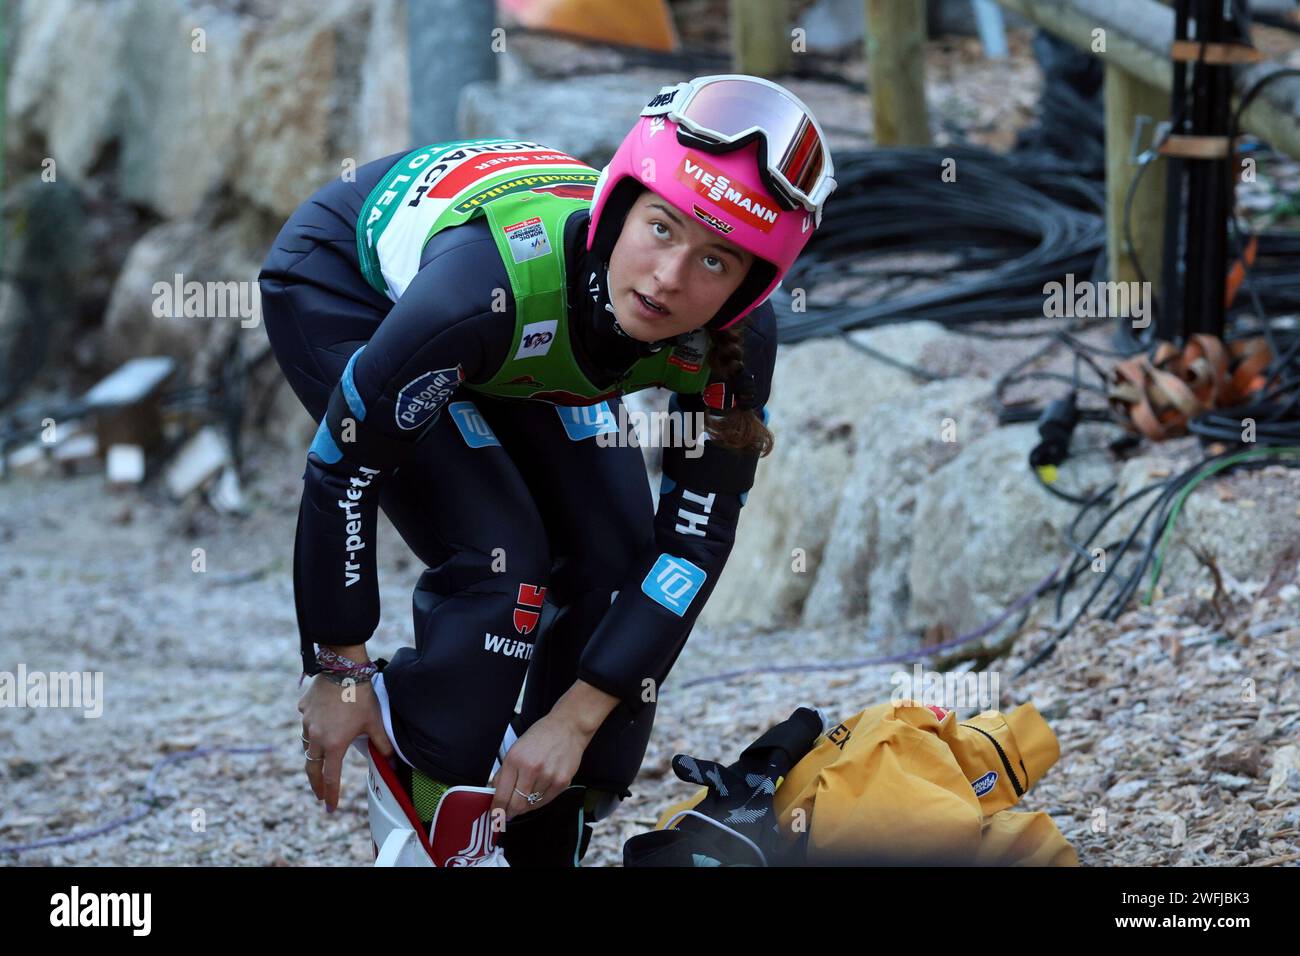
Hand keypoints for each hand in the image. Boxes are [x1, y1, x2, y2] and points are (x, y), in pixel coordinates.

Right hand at [299, 674, 392, 812]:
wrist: (343, 668)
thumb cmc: (361, 696)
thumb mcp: (374, 722)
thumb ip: (382, 745)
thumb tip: (392, 762)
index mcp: (334, 744)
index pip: (330, 777)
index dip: (331, 794)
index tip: (330, 806)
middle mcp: (315, 737)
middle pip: (312, 767)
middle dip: (315, 784)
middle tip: (319, 794)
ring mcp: (306, 722)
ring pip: (307, 745)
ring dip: (313, 756)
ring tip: (320, 762)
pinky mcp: (303, 709)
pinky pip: (306, 724)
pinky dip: (312, 728)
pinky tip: (321, 724)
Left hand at [490, 713, 588, 821]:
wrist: (568, 727)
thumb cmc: (540, 736)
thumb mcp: (515, 749)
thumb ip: (504, 772)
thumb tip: (496, 792)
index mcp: (515, 760)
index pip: (502, 794)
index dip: (497, 809)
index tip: (495, 815)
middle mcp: (531, 769)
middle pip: (516, 805)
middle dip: (509, 812)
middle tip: (507, 814)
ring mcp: (548, 777)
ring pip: (531, 805)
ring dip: (525, 806)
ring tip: (525, 798)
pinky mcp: (562, 782)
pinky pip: (545, 801)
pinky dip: (538, 801)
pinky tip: (537, 793)